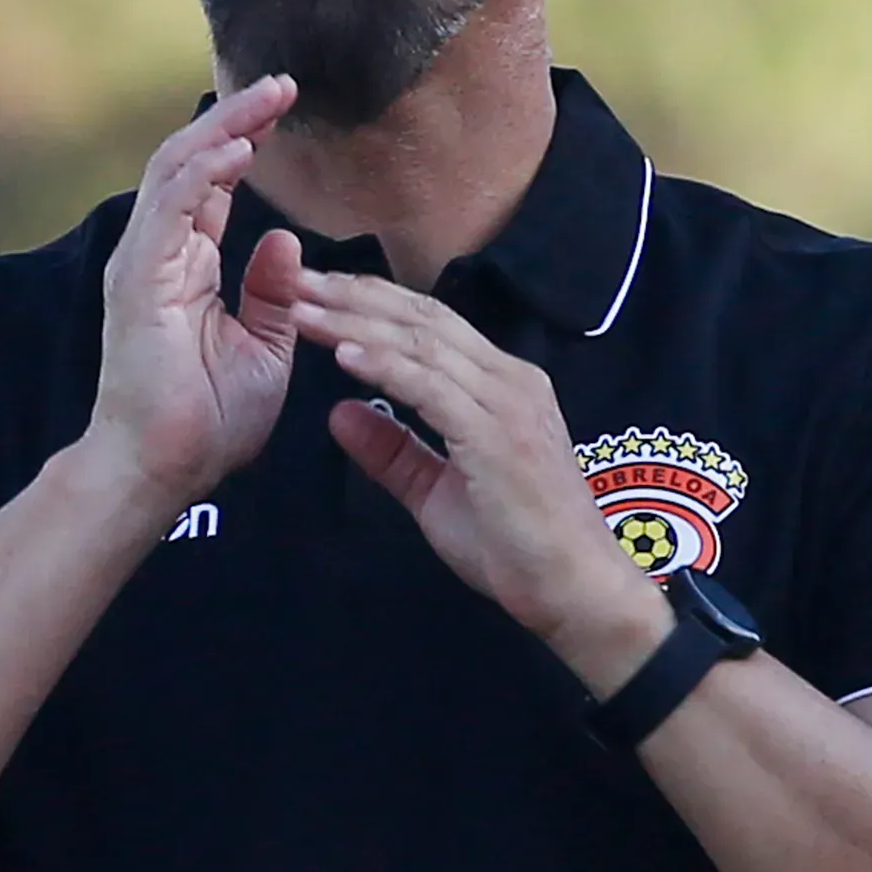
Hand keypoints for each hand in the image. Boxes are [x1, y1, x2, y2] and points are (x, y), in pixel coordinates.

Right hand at [85, 78, 305, 508]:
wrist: (165, 471)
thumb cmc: (208, 422)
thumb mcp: (262, 348)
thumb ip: (271, 294)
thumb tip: (284, 242)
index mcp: (186, 266)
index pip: (214, 184)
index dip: (245, 140)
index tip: (285, 107)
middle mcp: (160, 253)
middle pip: (194, 162)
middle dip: (238, 118)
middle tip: (283, 83)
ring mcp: (144, 262)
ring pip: (176, 170)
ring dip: (224, 129)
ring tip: (269, 99)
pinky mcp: (139, 280)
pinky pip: (171, 210)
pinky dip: (204, 174)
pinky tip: (241, 148)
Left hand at [293, 272, 668, 686]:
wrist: (574, 590)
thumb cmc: (516, 548)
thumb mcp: (438, 493)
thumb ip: (393, 452)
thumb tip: (340, 412)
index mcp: (502, 386)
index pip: (430, 326)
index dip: (371, 304)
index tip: (318, 293)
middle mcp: (510, 381)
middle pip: (423, 320)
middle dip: (355, 297)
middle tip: (297, 280)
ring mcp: (508, 404)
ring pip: (423, 344)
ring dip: (357, 323)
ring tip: (304, 308)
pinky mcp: (498, 435)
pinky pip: (432, 388)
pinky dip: (386, 367)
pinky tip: (344, 355)